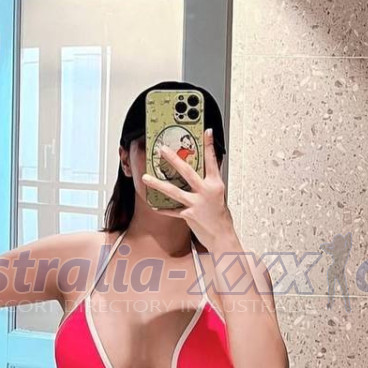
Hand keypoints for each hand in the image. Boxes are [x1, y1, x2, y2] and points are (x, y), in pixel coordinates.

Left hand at [142, 128, 234, 251]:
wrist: (222, 235)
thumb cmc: (220, 215)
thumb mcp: (218, 194)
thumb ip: (209, 181)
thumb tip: (204, 168)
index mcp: (215, 184)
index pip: (212, 161)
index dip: (209, 146)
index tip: (206, 132)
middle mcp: (205, 192)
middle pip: (187, 172)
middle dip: (174, 159)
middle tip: (162, 149)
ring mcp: (196, 203)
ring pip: (174, 191)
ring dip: (158, 184)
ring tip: (146, 178)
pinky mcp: (189, 215)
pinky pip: (172, 210)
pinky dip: (163, 208)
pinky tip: (153, 205)